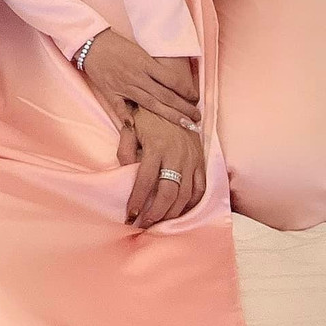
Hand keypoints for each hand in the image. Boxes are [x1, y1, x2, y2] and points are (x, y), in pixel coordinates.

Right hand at [81, 30, 200, 128]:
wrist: (91, 42)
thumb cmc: (117, 45)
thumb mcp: (139, 51)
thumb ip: (153, 66)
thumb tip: (171, 80)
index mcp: (145, 63)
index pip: (172, 80)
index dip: (187, 91)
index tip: (196, 99)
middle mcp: (137, 76)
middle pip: (165, 95)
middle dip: (184, 108)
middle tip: (197, 118)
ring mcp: (123, 85)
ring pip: (150, 103)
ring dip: (168, 115)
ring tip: (184, 124)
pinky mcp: (109, 91)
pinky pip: (119, 107)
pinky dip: (127, 117)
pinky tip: (136, 127)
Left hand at [125, 106, 206, 228]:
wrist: (173, 101)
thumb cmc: (147, 116)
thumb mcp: (131, 128)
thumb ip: (125, 150)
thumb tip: (124, 173)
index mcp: (155, 148)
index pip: (145, 181)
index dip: (137, 201)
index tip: (130, 216)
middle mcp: (176, 156)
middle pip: (168, 193)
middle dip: (156, 213)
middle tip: (145, 224)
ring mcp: (191, 160)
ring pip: (186, 195)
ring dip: (173, 212)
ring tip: (160, 222)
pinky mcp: (201, 161)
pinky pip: (200, 188)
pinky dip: (192, 203)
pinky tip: (181, 211)